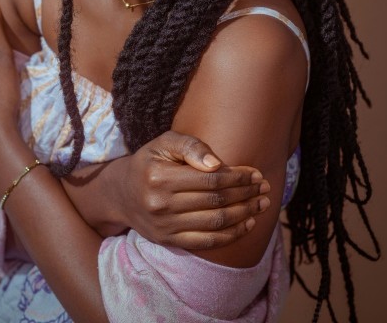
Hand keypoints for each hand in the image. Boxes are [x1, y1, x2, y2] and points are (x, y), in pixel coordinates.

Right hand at [111, 130, 270, 249]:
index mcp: (160, 176)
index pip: (210, 179)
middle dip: (246, 194)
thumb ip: (190, 146)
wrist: (121, 193)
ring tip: (262, 204)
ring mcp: (165, 226)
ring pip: (215, 222)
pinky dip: (232, 235)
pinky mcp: (169, 241)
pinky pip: (207, 243)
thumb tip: (217, 164)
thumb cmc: (150, 161)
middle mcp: (161, 204)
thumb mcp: (164, 143)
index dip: (238, 177)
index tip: (256, 173)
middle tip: (265, 188)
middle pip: (216, 201)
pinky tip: (248, 224)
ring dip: (245, 214)